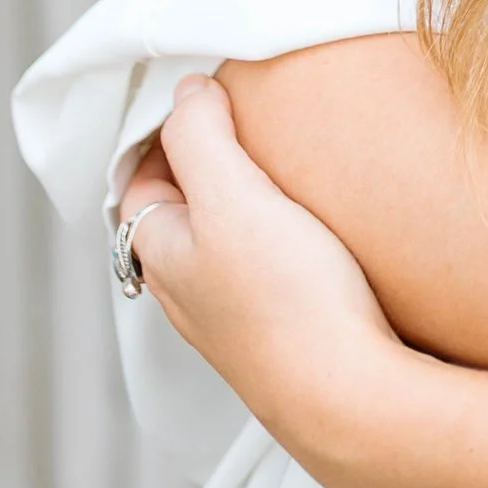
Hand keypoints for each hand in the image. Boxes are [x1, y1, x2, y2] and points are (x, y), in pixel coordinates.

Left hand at [120, 76, 406, 483]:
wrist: (346, 396)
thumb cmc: (286, 297)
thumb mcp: (233, 197)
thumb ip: (201, 136)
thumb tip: (187, 91)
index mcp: (159, 252)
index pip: (141, 175)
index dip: (168, 129)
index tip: (211, 94)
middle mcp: (184, 288)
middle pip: (180, 206)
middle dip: (205, 161)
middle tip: (251, 117)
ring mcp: (232, 314)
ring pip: (221, 239)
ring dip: (242, 199)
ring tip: (286, 162)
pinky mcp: (278, 329)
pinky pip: (260, 266)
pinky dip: (273, 234)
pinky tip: (312, 226)